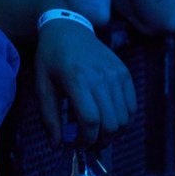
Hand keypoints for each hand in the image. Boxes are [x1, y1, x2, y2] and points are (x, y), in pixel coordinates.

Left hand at [33, 19, 136, 145]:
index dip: (86, 139)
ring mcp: (116, 74)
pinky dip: (123, 117)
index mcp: (76, 80)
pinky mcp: (124, 72)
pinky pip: (132, 105)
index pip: (90, 120)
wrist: (67, 29)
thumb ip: (49, 118)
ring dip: (112, 131)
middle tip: (89, 143)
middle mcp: (100, 77)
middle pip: (111, 123)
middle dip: (101, 141)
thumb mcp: (42, 87)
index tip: (78, 145)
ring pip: (124, 118)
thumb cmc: (51, 59)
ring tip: (97, 130)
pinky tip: (107, 115)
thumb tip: (56, 146)